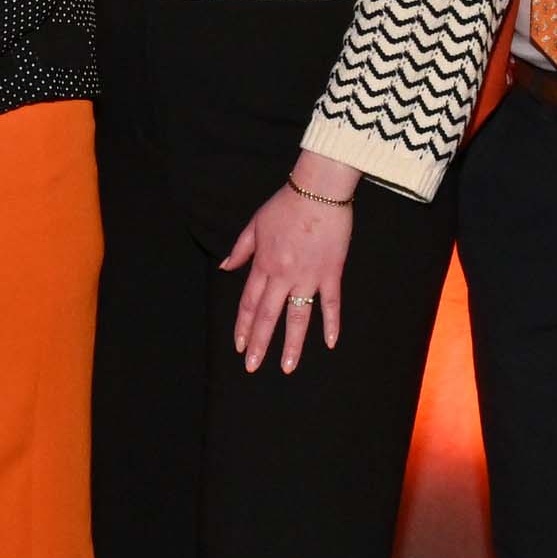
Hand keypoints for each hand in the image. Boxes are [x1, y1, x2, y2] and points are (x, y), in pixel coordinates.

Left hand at [218, 153, 358, 373]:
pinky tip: (329, 343)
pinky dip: (331, 323)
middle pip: (268, 316)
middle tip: (253, 367)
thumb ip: (240, 250)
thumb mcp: (254, 224)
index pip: (249, 303)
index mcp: (263, 264)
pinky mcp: (331, 273)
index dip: (244, 326)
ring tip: (287, 367)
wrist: (318, 190)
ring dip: (292, 344)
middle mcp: (283, 275)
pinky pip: (331, 303)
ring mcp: (308, 276)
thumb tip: (224, 268)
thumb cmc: (286, 204)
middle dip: (260, 344)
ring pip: (298, 317)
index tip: (240, 346)